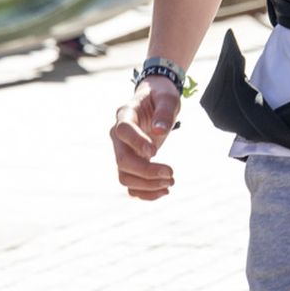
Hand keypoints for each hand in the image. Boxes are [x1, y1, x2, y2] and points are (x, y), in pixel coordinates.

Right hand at [111, 76, 180, 199]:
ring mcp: (122, 151)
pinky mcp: (129, 163)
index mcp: (125, 114)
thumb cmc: (161, 97)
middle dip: (146, 171)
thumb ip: (164, 112)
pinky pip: (131, 184)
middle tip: (171, 174)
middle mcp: (118, 135)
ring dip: (147, 185)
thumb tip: (159, 131)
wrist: (155, 101)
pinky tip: (163, 191)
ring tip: (171, 182)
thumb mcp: (168, 98)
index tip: (155, 151)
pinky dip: (145, 193)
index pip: (123, 131)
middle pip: (122, 160)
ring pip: (125, 177)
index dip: (137, 142)